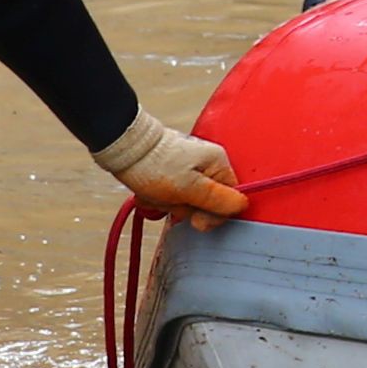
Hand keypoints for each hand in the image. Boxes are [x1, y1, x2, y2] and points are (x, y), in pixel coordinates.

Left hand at [91, 112, 251, 222]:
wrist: (124, 149)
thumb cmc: (155, 167)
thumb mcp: (190, 189)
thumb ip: (218, 200)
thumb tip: (243, 206)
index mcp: (218, 163)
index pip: (231, 200)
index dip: (214, 214)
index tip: (194, 219)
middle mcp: (208, 163)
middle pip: (209, 203)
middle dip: (187, 208)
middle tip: (171, 199)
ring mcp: (190, 167)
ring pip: (189, 202)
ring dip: (171, 204)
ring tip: (158, 194)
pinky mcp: (173, 172)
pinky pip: (174, 196)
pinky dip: (162, 199)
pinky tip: (152, 193)